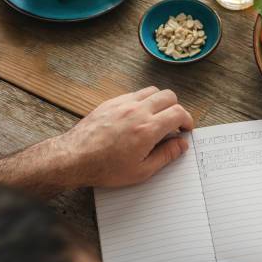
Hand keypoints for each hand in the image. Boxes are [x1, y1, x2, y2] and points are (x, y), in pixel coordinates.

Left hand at [54, 87, 193, 187]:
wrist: (74, 158)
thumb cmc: (106, 168)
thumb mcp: (142, 171)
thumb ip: (166, 155)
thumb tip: (181, 144)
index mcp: (148, 129)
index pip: (178, 113)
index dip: (187, 120)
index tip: (185, 129)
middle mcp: (137, 111)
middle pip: (168, 96)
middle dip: (176, 108)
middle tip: (174, 124)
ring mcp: (123, 104)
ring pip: (152, 91)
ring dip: (160, 102)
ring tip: (157, 117)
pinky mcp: (111, 102)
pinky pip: (134, 94)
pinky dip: (143, 101)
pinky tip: (138, 116)